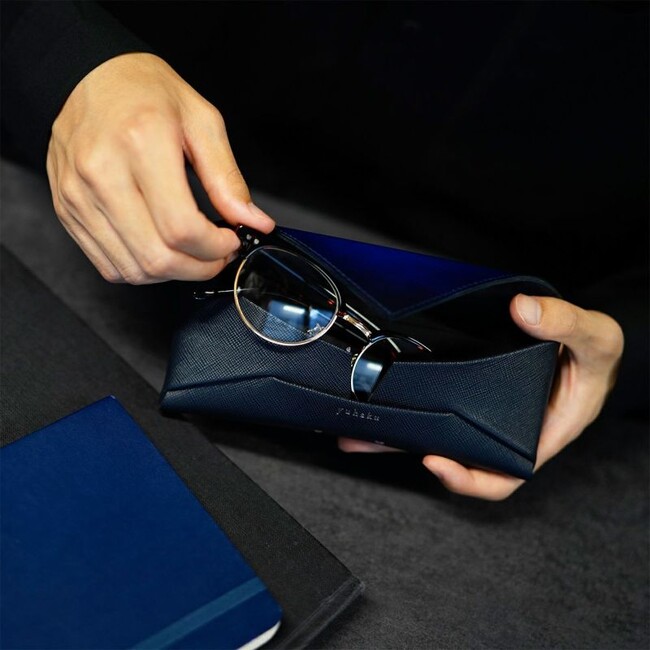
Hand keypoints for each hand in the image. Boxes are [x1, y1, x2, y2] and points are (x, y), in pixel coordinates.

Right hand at [46, 53, 274, 283]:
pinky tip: (160, 248)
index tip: (231, 240)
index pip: (182, 228)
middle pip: (158, 258)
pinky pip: (109, 266)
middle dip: (200, 268)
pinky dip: (143, 270)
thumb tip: (254, 222)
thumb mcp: (201, 121)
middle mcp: (102, 173)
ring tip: (192, 252)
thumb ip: (227, 179)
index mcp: (141, 143)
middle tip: (217, 254)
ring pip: (134, 270)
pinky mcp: (67, 211)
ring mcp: (79, 196)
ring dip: (173, 273)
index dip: (215, 248)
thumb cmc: (144, 92)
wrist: (84, 76)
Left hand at [339, 294, 623, 500]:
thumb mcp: (595, 339)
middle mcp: (501, 430)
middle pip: (452, 456)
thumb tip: (524, 310)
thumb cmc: (596, 356)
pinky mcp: (468, 393)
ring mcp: (481, 413)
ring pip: (435, 432)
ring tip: (353, 424)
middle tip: (367, 436)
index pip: (498, 476)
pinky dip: (407, 403)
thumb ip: (567, 324)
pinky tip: (376, 391)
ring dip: (395, 431)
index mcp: (535, 437)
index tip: (435, 460)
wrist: (582, 342)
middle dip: (408, 450)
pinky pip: (436, 404)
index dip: (466, 479)